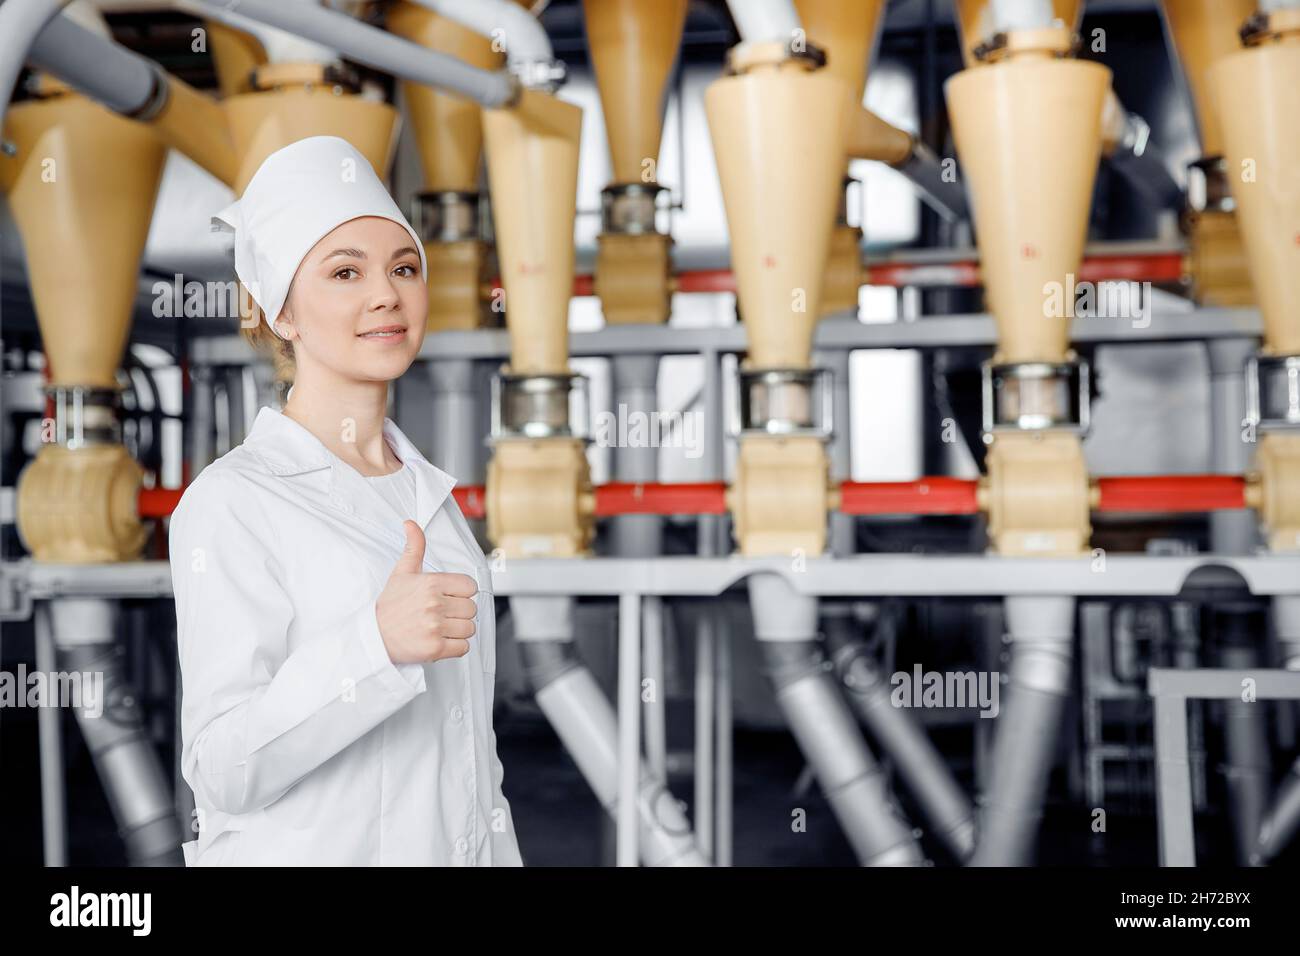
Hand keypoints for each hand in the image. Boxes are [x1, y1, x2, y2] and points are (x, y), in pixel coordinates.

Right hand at [375, 520, 478, 664]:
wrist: (373, 637)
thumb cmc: (389, 605)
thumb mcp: (402, 573)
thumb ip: (414, 547)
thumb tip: (411, 523)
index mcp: (431, 583)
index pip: (470, 586)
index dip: (462, 593)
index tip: (448, 598)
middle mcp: (435, 604)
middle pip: (471, 609)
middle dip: (459, 613)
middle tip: (441, 615)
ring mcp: (436, 627)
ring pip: (469, 628)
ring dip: (458, 631)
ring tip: (439, 628)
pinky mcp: (435, 648)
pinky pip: (463, 647)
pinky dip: (455, 647)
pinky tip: (440, 641)